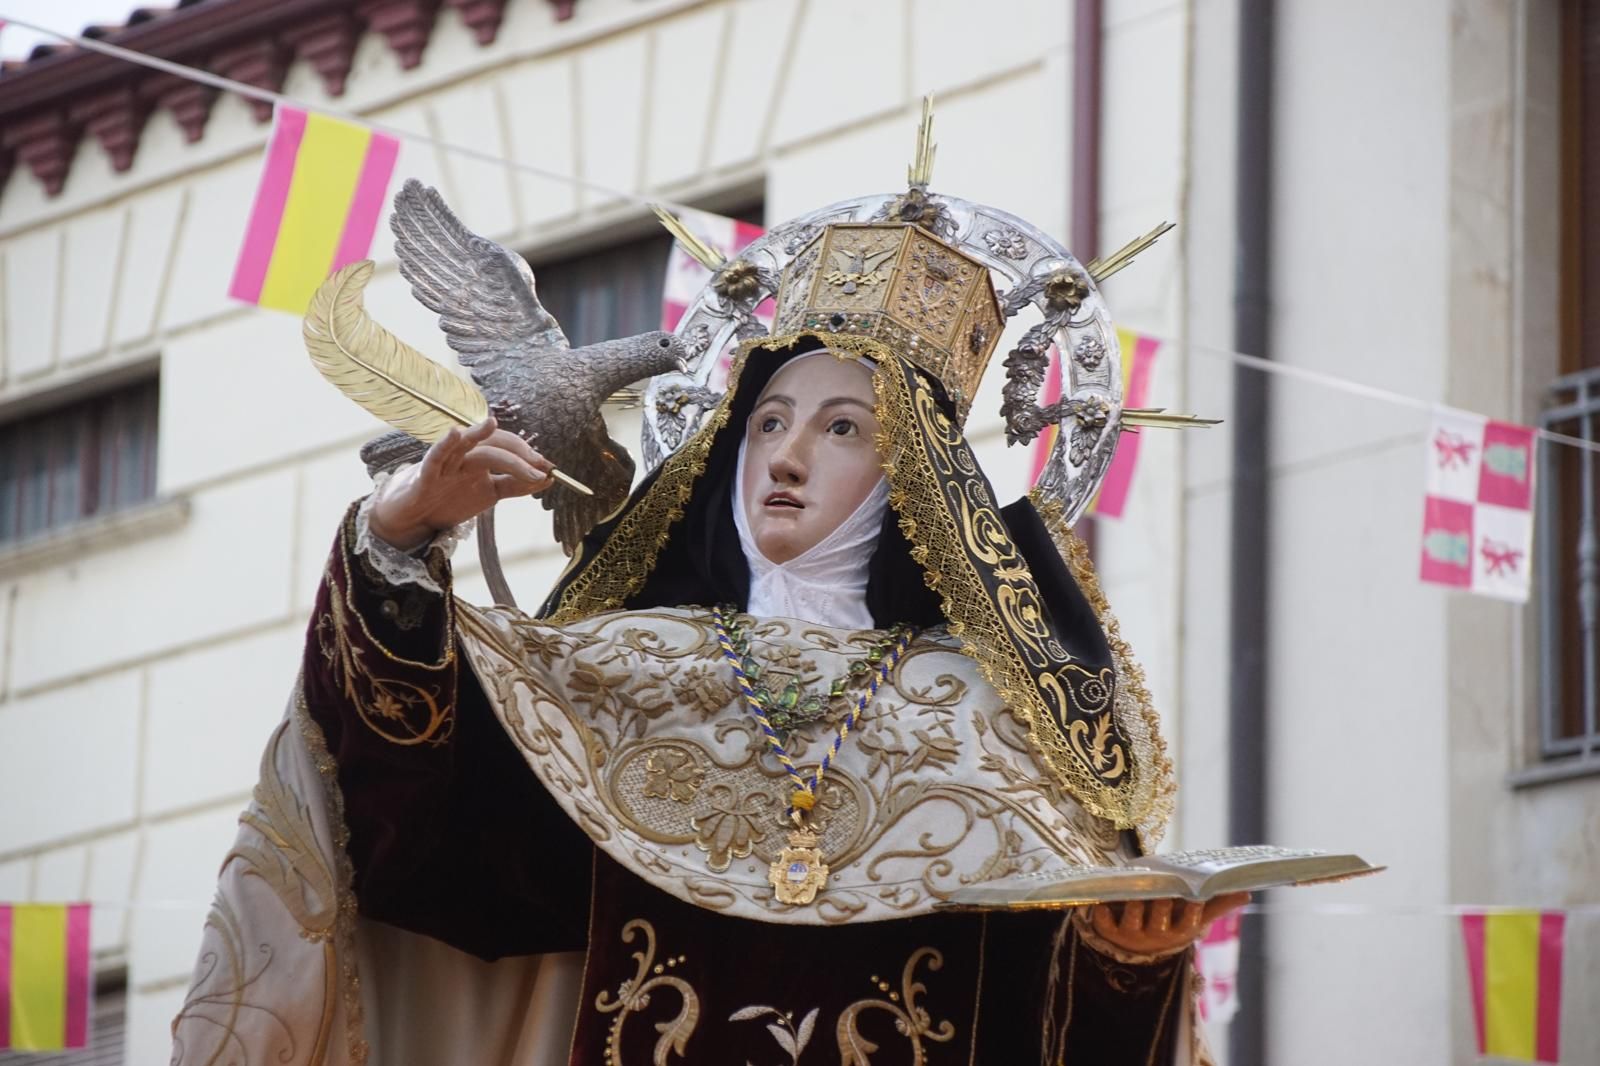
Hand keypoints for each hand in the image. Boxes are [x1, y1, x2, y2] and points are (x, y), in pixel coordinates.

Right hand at [368, 418, 551, 550]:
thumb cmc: (451, 499)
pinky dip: (444, 444)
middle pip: (491, 443)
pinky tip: (456, 433)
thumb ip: (516, 485)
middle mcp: (465, 455)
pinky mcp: (427, 475)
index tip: (549, 467)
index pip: (506, 446)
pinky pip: (435, 457)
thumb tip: (547, 478)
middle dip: (516, 452)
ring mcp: (446, 464)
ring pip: (466, 445)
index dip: (528, 454)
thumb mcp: (490, 493)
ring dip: (482, 437)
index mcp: (480, 456)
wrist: (415, 518)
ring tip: (494, 425)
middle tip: (539, 466)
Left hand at [1086, 892, 1248, 956]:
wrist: (1137, 946)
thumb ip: (1217, 905)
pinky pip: (1104, 922)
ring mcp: (1132, 934)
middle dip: (1161, 900)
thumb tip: (1246, 894)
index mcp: (1180, 932)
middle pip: (1160, 914)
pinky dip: (1102, 913)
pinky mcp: (1109, 931)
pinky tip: (1102, 902)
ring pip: (1133, 916)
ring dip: (1133, 902)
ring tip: (1134, 889)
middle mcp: (1157, 936)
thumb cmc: (1171, 924)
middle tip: (1161, 883)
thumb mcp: (1193, 919)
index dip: (1191, 905)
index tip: (1194, 892)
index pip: (1189, 919)